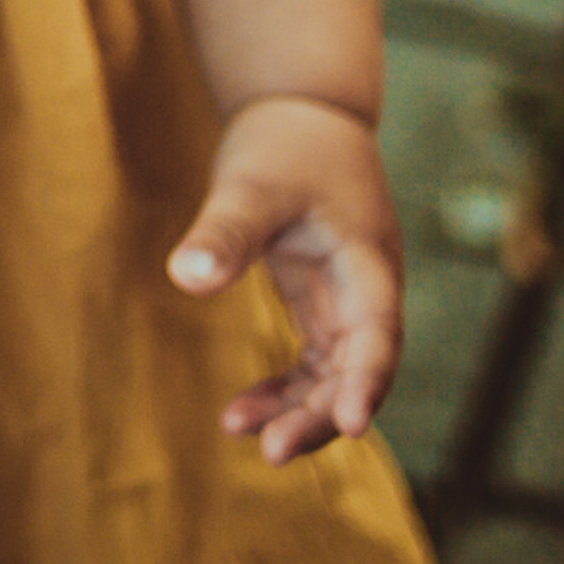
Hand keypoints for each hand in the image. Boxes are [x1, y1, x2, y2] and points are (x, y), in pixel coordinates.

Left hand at [168, 93, 403, 464]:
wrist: (301, 111)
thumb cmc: (284, 143)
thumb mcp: (249, 184)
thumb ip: (224, 232)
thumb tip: (186, 278)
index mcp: (366, 260)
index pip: (377, 333)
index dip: (366, 380)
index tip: (351, 426)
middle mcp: (366, 290)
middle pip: (357, 370)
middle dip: (321, 414)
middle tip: (272, 452)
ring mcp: (346, 300)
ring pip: (333, 375)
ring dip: (298, 409)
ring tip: (241, 432)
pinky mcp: (320, 302)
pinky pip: (311, 362)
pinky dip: (284, 387)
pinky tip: (241, 412)